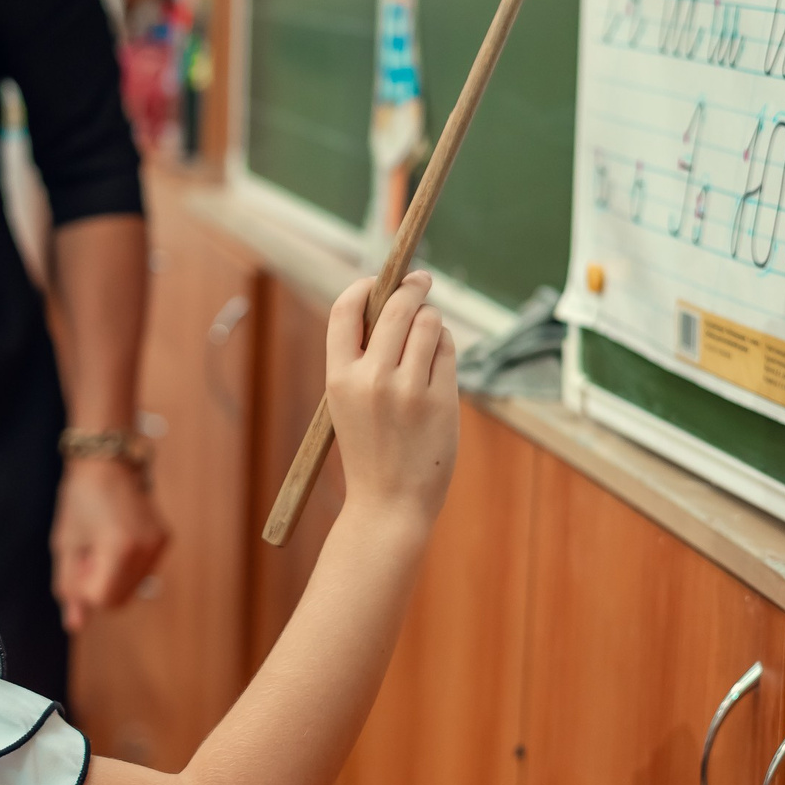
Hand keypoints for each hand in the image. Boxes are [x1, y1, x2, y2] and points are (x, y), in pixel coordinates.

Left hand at [51, 455, 171, 631]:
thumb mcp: (66, 544)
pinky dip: (126, 566)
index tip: (79, 560)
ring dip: (113, 577)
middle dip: (99, 586)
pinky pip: (142, 572)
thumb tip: (75, 626)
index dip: (84, 587)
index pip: (102, 600)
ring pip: (132, 589)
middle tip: (88, 553)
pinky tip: (115, 538)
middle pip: (120, 600)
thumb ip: (69, 587)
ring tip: (101, 544)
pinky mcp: (164, 539)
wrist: (107, 461)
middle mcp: (146, 548)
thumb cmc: (80, 499)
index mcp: (119, 548)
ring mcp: (159, 544)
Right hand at [325, 271, 457, 522]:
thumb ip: (361, 359)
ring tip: (429, 332)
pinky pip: (447, 350)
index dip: (363, 287)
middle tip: (421, 280)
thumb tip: (390, 303)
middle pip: (395, 306)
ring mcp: (407, 389)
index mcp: (338, 378)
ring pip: (428, 323)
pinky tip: (439, 357)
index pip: (345, 310)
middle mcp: (371, 378)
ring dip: (431, 318)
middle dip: (411, 286)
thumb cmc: (370, 450)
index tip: (378, 281)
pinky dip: (445, 345)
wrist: (389, 504)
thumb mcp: (347, 403)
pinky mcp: (440, 400)